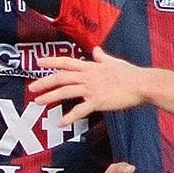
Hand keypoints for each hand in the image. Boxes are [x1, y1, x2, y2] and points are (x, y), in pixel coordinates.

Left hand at [30, 48, 146, 125]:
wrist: (142, 84)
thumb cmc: (131, 74)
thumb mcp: (114, 62)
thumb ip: (102, 57)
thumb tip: (96, 50)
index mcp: (91, 66)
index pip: (67, 62)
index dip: (51, 61)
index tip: (38, 62)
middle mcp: (88, 76)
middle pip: (61, 78)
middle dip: (44, 82)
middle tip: (31, 88)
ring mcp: (92, 89)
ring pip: (65, 92)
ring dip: (50, 96)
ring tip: (38, 102)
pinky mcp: (97, 101)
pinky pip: (79, 110)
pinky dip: (68, 117)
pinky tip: (59, 123)